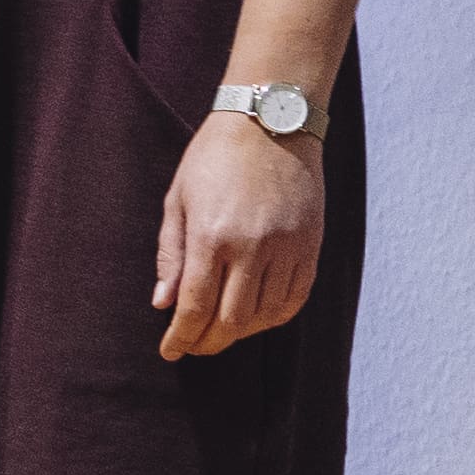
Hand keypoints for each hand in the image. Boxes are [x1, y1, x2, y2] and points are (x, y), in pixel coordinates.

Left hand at [156, 109, 325, 359]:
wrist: (270, 123)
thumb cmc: (214, 159)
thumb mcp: (178, 201)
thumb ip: (170, 256)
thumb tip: (163, 305)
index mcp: (212, 237)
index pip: (195, 307)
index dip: (182, 338)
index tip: (170, 351)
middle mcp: (254, 247)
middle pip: (232, 321)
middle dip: (209, 343)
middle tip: (193, 346)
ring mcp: (288, 248)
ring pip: (267, 315)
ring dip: (241, 332)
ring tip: (220, 331)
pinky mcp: (312, 245)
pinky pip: (296, 297)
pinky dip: (274, 316)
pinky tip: (256, 316)